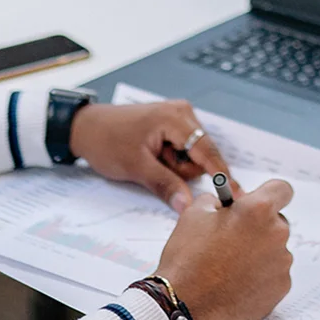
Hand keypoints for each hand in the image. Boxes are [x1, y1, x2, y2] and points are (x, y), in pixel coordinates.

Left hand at [70, 100, 237, 213]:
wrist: (85, 128)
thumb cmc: (105, 140)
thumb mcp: (136, 167)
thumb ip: (165, 185)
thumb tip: (187, 205)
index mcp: (176, 118)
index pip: (208, 151)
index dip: (222, 175)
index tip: (235, 194)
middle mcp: (183, 114)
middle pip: (202, 156)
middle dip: (181, 169)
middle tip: (154, 166)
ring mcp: (179, 119)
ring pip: (193, 157)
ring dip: (174, 166)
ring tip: (150, 160)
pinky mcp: (174, 127)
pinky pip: (184, 153)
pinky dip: (171, 161)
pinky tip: (153, 157)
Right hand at [157, 179, 293, 319]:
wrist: (185, 303)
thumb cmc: (187, 259)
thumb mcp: (195, 214)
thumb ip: (218, 200)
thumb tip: (228, 203)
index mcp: (257, 210)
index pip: (282, 190)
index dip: (269, 194)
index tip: (260, 202)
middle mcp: (277, 234)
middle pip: (277, 222)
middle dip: (259, 227)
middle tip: (235, 238)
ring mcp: (282, 263)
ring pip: (275, 250)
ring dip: (259, 253)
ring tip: (230, 266)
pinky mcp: (281, 287)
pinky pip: (275, 274)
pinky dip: (261, 276)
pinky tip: (237, 282)